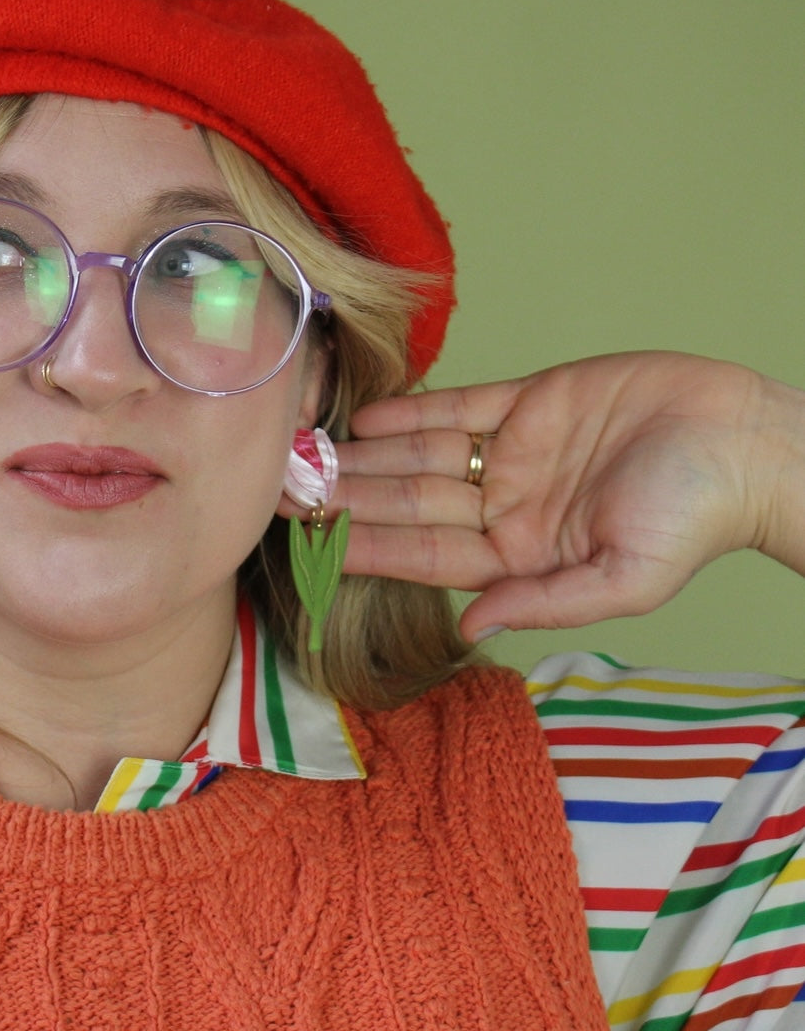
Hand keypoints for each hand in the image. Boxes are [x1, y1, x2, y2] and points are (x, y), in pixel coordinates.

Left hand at [295, 352, 803, 639]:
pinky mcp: (531, 403)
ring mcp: (515, 453)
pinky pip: (460, 408)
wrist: (745, 441)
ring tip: (308, 450)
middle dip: (350, 496)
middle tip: (286, 487)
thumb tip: (474, 627)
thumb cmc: (696, 517)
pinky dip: (413, 411)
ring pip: (423, 454)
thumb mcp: (624, 577)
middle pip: (410, 501)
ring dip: (367, 453)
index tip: (312, 540)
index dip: (367, 546)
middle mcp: (506, 506)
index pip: (425, 554)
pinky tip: (366, 417)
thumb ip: (545, 603)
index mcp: (520, 555)